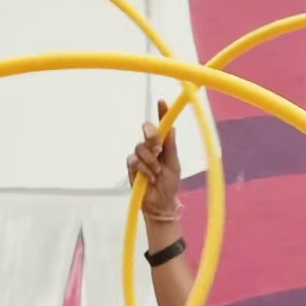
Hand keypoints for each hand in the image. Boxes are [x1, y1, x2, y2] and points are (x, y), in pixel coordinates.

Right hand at [128, 109, 184, 229]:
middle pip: (147, 131)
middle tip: (158, 148)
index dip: (161, 113)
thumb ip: (171, 146)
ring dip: (150, 161)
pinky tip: (149, 178)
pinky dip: (143, 169)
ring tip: (157, 173)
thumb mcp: (174, 164)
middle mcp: (150, 148)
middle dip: (152, 137)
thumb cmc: (169, 185)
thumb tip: (172, 128)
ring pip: (140, 147)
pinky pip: (134, 160)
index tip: (161, 101)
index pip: (161, 126)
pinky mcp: (131, 167)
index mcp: (162, 146)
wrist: (161, 204)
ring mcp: (140, 157)